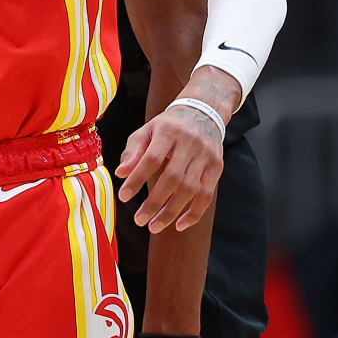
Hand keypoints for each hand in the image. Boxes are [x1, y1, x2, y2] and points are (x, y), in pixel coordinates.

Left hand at [115, 106, 222, 232]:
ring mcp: (206, 156)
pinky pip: (207, 194)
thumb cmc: (168, 126)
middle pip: (172, 178)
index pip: (152, 159)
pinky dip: (194, 213)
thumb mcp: (147, 131)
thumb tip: (120, 173)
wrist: (203, 112)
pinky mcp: (217, 166)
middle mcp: (190, 144)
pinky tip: (179, 225)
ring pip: (190, 190)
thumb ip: (133, 151)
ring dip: (171, 212)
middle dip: (154, 202)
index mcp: (168, 132)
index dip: (137, 179)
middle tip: (139, 219)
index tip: (124, 197)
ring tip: (154, 225)